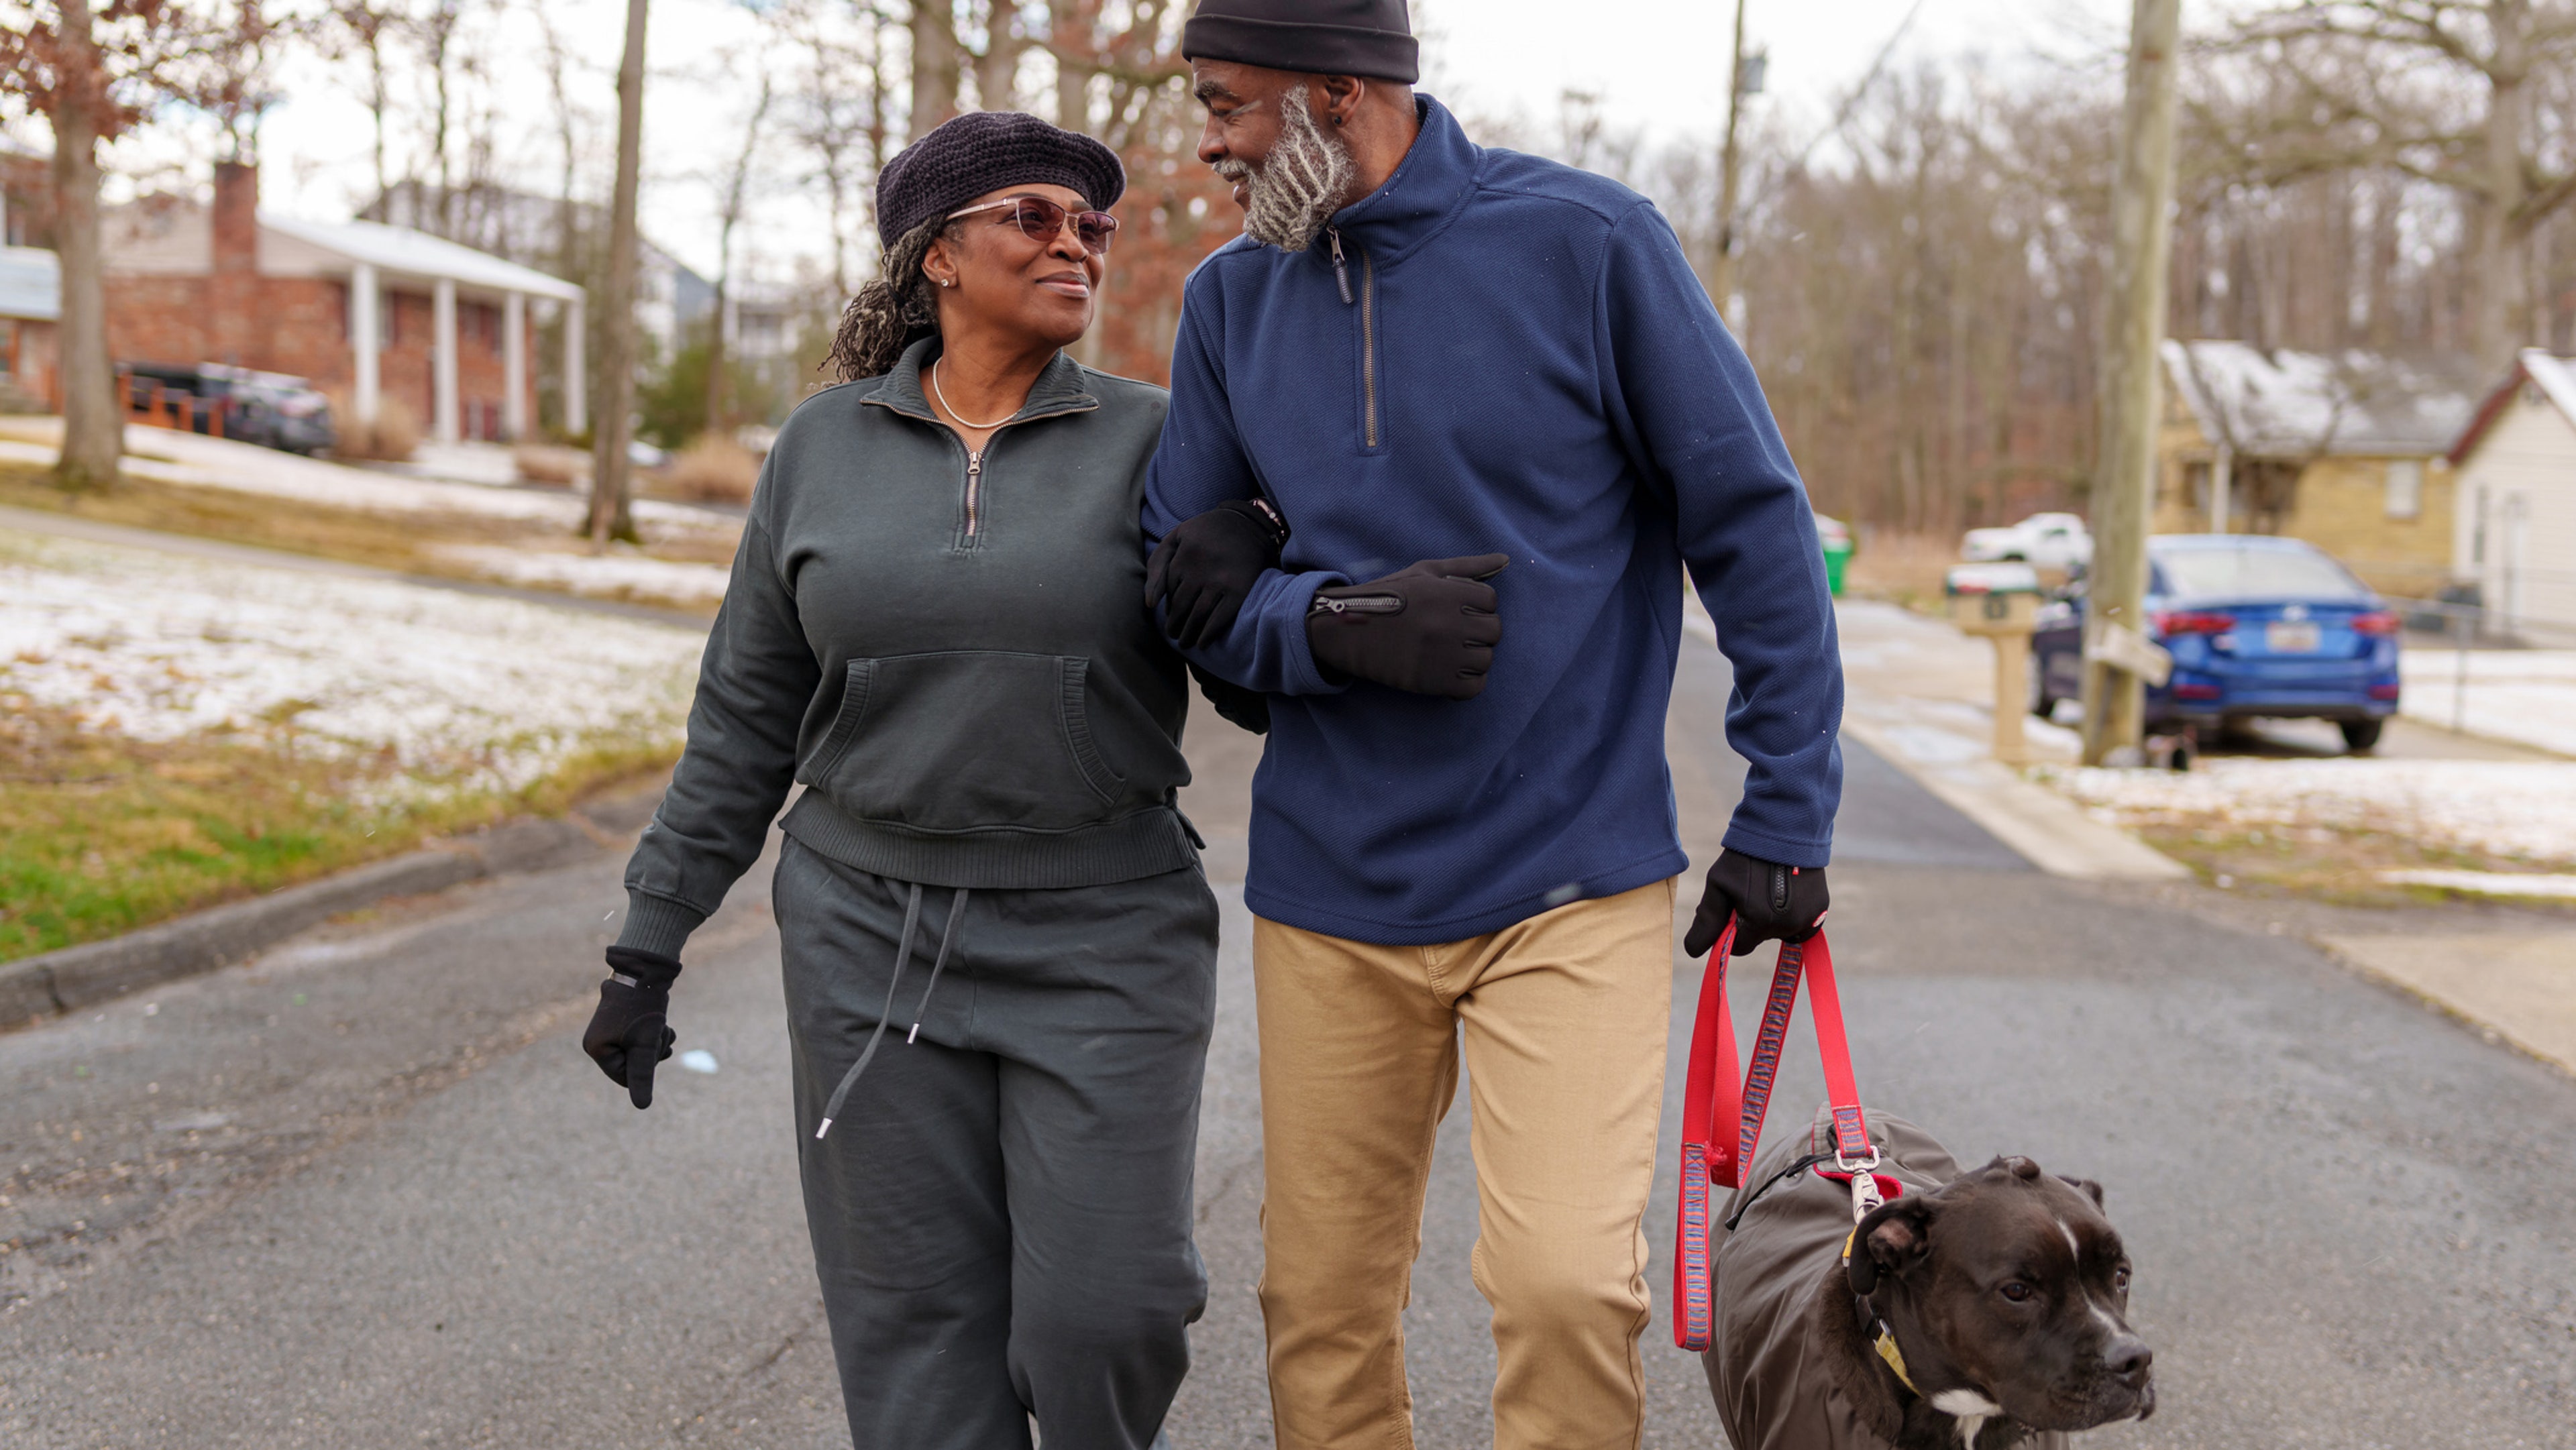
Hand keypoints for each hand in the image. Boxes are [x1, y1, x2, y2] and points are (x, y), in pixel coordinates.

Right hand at [583, 946, 680, 1108]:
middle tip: (661, 1032)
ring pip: (641, 1052)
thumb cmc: (643, 1007)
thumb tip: (642, 1106)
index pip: (625, 1078)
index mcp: (596, 1049)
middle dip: (653, 1053)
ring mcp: (609, 1031)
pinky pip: (640, 1039)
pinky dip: (654, 1034)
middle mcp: (597, 1041)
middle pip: (634, 1065)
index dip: (646, 1067)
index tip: (654, 1046)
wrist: (646, 969)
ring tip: (663, 1026)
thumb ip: (642, 1075)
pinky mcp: (621, 1022)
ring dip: (657, 1042)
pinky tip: (664, 1025)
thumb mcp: (645, 1044)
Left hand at [1146, 500, 1286, 648]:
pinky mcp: (1240, 590)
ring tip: (1185, 643)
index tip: (1172, 617)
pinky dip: (1209, 635)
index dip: (1170, 608)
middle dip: (1175, 626)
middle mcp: (1200, 569)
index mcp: (1183, 556)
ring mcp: (1221, 581)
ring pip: (1198, 616)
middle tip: (1175, 635)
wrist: (1249, 524)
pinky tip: (1203, 643)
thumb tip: (1150, 604)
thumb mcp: (1177, 538)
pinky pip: (1220, 619)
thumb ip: (1157, 564)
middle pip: (1181, 607)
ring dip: (1189, 635)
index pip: (1170, 592)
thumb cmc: (1207, 532)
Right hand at [1304, 554, 1505, 699]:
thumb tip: (1506, 558)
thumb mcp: (1426, 572)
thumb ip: (1468, 566)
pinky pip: (1474, 687)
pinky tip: (1449, 673)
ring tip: (1450, 653)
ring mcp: (1443, 654)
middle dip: (1479, 631)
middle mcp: (1449, 623)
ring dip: (1473, 658)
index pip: (1491, 600)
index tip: (1457, 610)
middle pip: (1494, 630)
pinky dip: (1467, 683)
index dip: (1476, 606)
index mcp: (1447, 593)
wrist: (1350, 630)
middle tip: (1455, 633)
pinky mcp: (1434, 681)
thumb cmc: (1390, 596)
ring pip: (1486, 660)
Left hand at [1684, 851, 1828, 957]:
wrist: (1785, 827)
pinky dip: (1791, 913)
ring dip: (1771, 918)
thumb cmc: (1746, 855)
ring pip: (1780, 931)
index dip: (1730, 931)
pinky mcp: (1821, 909)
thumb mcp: (1719, 883)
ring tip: (1768, 886)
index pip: (1739, 947)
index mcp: (1760, 923)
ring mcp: (1808, 919)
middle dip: (1751, 923)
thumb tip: (1694, 952)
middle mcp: (1787, 927)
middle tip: (1750, 891)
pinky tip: (1786, 891)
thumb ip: (1708, 920)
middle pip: (1760, 938)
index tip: (1731, 909)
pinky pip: (1801, 923)